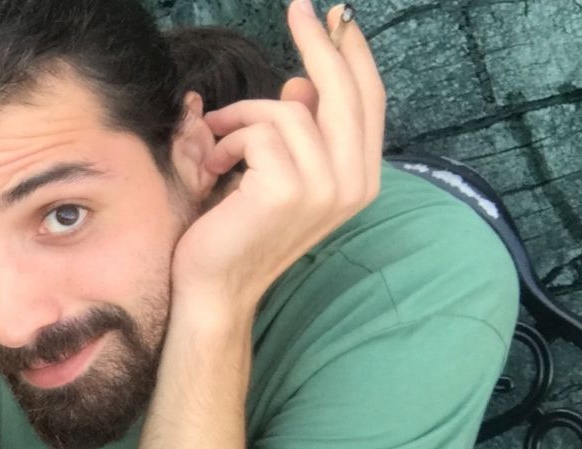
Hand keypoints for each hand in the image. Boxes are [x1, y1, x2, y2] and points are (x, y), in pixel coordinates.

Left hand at [171, 0, 385, 312]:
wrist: (213, 288)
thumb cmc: (237, 229)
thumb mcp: (273, 170)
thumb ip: (298, 129)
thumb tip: (302, 84)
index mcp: (359, 178)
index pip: (368, 100)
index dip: (355, 54)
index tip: (336, 17)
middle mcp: (354, 183)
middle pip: (345, 91)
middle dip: (320, 42)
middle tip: (300, 8)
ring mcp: (325, 188)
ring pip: (288, 109)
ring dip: (242, 117)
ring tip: (217, 146)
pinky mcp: (289, 189)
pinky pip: (260, 131)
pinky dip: (228, 140)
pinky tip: (215, 168)